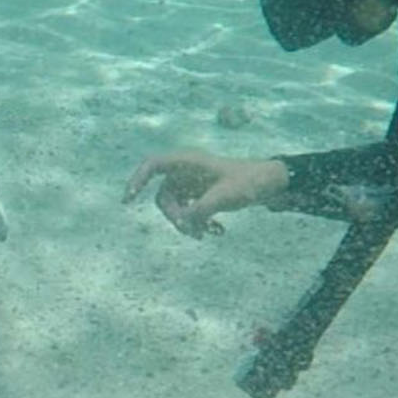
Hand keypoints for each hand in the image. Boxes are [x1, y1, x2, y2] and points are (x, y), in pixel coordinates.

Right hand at [123, 151, 288, 238]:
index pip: (153, 165)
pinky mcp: (199, 195)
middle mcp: (185, 171)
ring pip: (176, 208)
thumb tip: (183, 222)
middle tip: (191, 231)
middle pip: (164, 197)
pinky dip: (198, 223)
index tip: (128, 199)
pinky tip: (217, 231)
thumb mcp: (224, 197)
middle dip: (175, 217)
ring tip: (208, 235)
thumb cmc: (247, 182)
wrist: (269, 184)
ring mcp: (191, 184)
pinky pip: (188, 212)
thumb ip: (200, 210)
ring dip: (188, 224)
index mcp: (187, 162)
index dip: (137, 180)